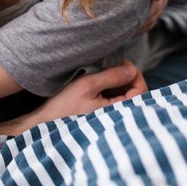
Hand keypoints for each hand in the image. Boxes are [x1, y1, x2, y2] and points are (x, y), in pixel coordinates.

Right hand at [28, 60, 146, 124]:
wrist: (45, 122)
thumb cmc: (65, 105)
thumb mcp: (88, 85)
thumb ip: (112, 77)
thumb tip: (132, 70)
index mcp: (117, 113)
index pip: (141, 92)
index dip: (135, 74)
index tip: (122, 62)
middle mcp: (117, 117)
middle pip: (134, 93)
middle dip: (125, 77)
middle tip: (111, 65)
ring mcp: (110, 116)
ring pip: (124, 95)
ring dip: (116, 82)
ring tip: (100, 73)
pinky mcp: (102, 115)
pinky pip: (114, 99)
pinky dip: (109, 88)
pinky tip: (96, 83)